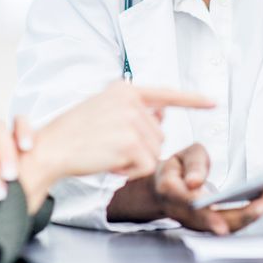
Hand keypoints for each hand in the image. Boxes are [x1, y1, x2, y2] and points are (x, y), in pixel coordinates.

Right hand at [17, 82, 213, 212]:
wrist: (50, 149)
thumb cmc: (72, 134)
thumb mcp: (104, 110)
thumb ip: (133, 111)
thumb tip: (162, 115)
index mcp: (124, 89)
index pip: (165, 93)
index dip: (192, 99)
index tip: (213, 102)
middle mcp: (131, 101)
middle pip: (159, 135)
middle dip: (140, 148)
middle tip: (109, 146)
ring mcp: (132, 121)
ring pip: (154, 153)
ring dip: (134, 162)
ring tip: (106, 153)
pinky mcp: (131, 143)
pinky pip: (145, 167)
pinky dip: (128, 172)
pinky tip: (108, 164)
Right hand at [152, 143, 262, 234]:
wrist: (165, 184)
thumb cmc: (177, 167)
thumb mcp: (183, 155)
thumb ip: (192, 165)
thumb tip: (194, 182)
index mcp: (171, 190)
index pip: (190, 206)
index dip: (206, 217)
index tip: (222, 226)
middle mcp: (182, 211)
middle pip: (212, 221)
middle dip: (240, 216)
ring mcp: (195, 221)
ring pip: (222, 225)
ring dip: (247, 218)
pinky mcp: (208, 223)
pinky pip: (228, 223)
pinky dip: (246, 217)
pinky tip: (262, 206)